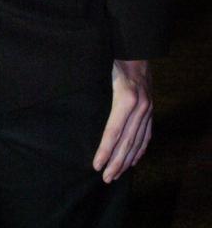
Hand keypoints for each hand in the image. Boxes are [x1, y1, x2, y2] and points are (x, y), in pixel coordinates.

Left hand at [93, 59, 152, 182]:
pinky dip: (140, 150)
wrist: (136, 48)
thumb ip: (92, 89)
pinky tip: (133, 162)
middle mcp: (140, 107)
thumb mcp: (100, 70)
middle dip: (116, 162)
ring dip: (127, 161)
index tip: (96, 165)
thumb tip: (74, 107)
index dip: (105, 150)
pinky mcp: (151, 110)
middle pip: (127, 142)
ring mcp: (148, 110)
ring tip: (116, 175)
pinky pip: (147, 135)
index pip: (113, 131)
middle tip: (106, 179)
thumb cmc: (113, 58)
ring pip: (138, 142)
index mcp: (126, 98)